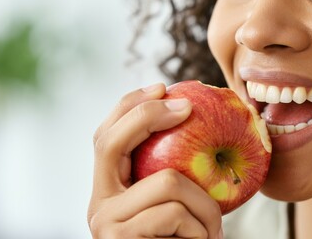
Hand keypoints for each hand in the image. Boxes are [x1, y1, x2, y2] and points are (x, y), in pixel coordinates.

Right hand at [88, 83, 222, 238]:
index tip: (164, 87)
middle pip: (110, 140)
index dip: (131, 105)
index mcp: (108, 188)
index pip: (105, 135)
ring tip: (214, 229)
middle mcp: (97, 202)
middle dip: (150, 114)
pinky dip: (202, 227)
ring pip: (167, 181)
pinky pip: (175, 213)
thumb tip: (197, 124)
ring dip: (206, 205)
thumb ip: (171, 173)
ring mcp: (106, 222)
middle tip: (188, 108)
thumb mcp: (177, 204)